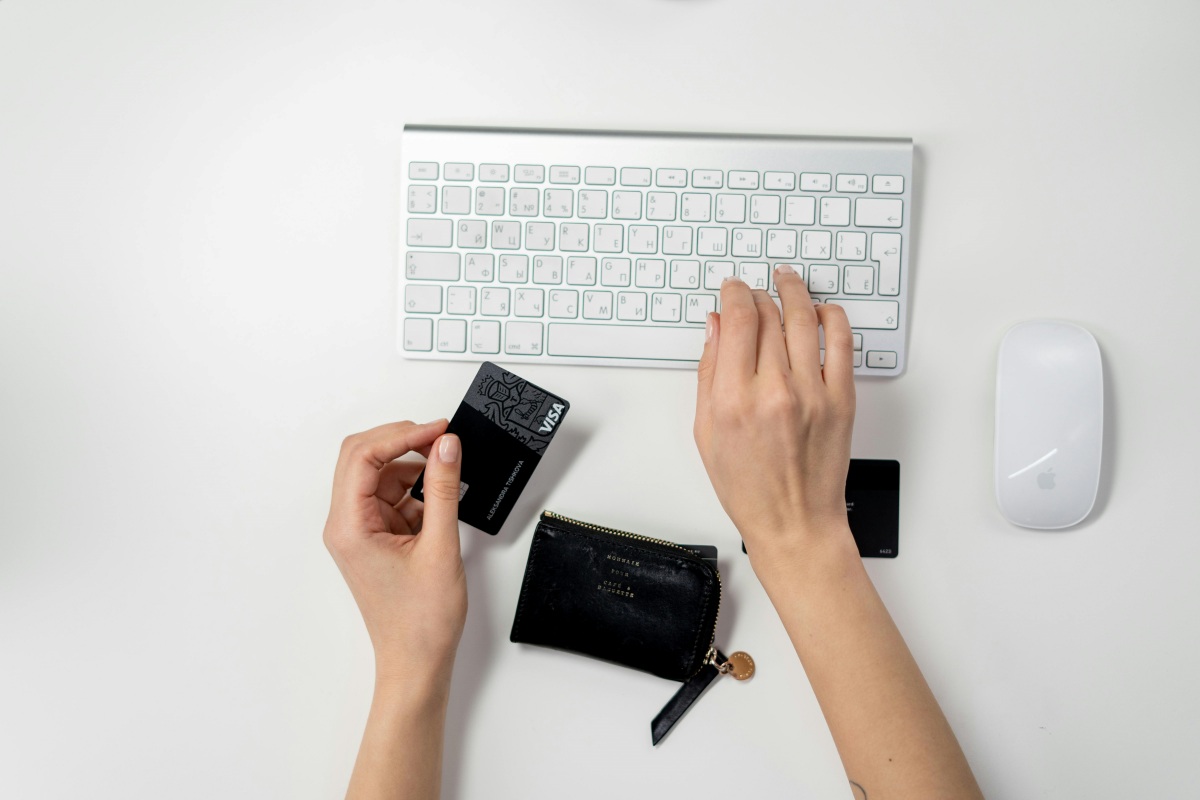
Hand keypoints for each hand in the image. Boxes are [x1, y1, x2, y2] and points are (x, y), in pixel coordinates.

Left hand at [323, 419, 465, 687]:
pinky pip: (392, 496)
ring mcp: (359, 530)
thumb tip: (447, 446)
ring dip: (412, 467)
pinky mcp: (376, 537)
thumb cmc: (421, 621)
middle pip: (363, 458)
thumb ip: (443, 489)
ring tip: (448, 471)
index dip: (402, 435)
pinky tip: (440, 498)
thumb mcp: (440, 546)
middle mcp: (346, 525)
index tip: (439, 430)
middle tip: (441, 438)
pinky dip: (416, 490)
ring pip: (379, 475)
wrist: (417, 662)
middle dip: (402, 442)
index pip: (363, 457)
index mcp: (349, 526)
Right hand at [693, 267, 856, 572]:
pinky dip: (832, 317)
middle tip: (754, 291)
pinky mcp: (842, 400)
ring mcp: (813, 393)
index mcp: (734, 399)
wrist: (795, 523)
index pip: (737, 321)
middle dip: (758, 294)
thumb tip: (715, 327)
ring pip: (805, 319)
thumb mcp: (707, 432)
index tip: (732, 289)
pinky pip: (842, 342)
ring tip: (787, 280)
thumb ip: (709, 374)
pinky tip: (821, 311)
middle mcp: (774, 391)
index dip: (734, 294)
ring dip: (794, 291)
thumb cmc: (749, 488)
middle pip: (769, 315)